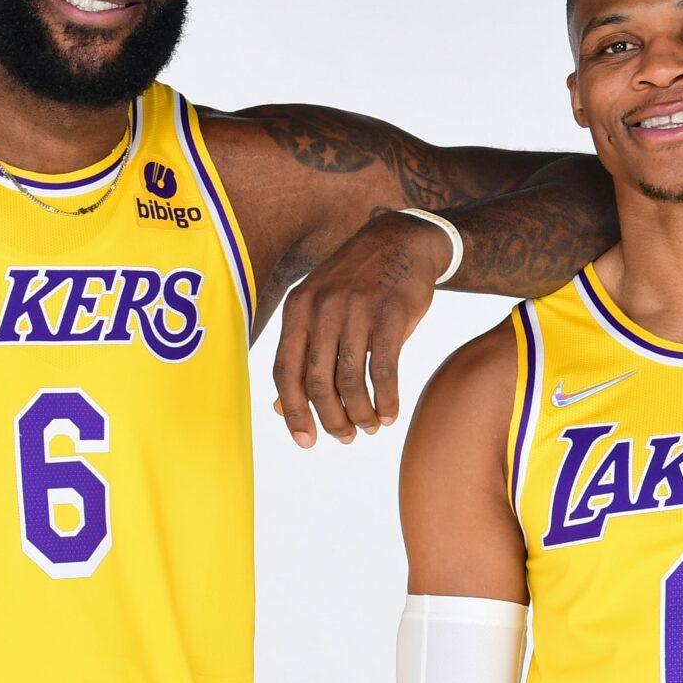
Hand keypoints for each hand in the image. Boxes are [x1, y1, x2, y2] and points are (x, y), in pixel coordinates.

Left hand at [270, 209, 448, 445]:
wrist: (402, 240)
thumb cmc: (357, 284)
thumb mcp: (320, 308)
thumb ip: (300, 355)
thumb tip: (280, 410)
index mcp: (297, 308)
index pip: (283, 371)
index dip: (292, 412)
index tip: (305, 441)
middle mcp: (321, 308)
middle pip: (315, 382)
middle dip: (329, 419)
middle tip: (344, 437)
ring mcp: (355, 310)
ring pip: (349, 381)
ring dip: (360, 414)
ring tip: (369, 428)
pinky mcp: (389, 314)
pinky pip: (383, 371)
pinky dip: (385, 400)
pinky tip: (389, 414)